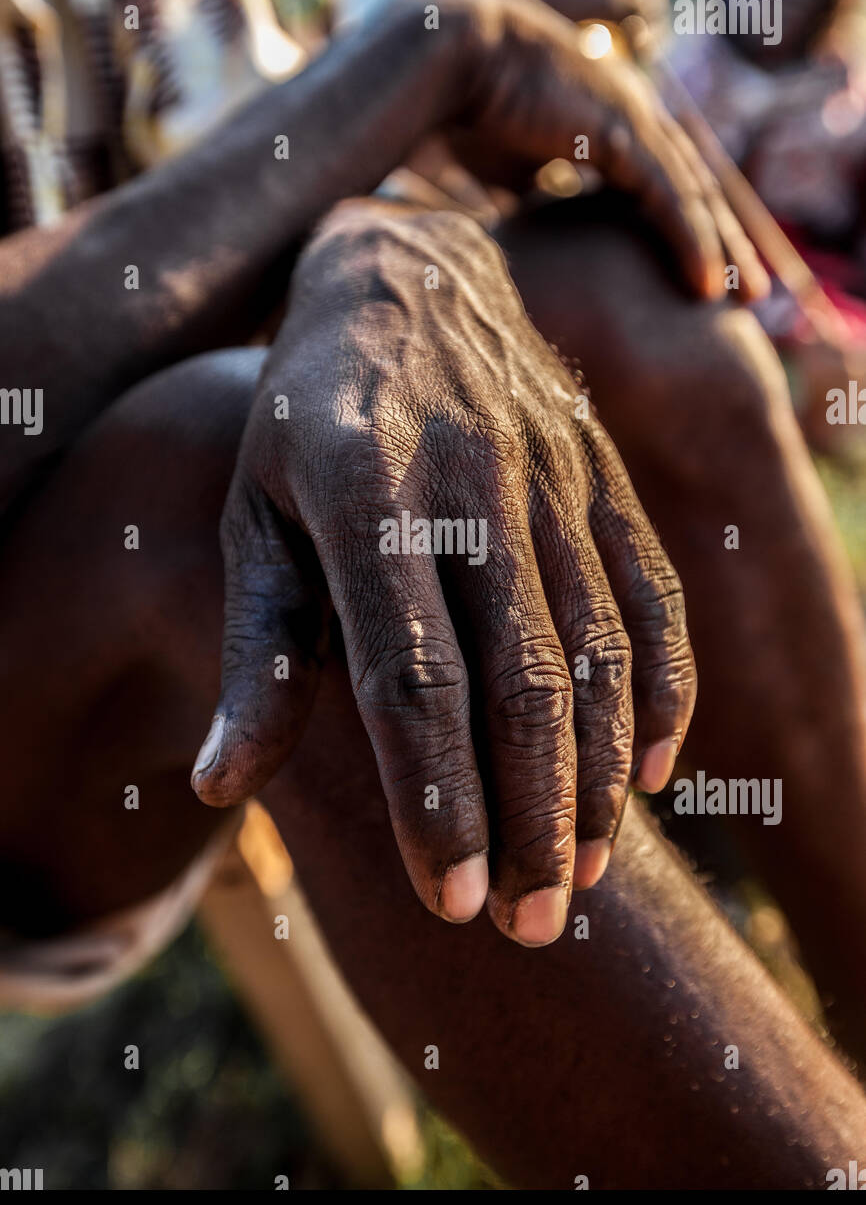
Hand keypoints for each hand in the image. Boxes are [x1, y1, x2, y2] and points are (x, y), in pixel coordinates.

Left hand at [192, 201, 695, 946]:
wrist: (409, 280)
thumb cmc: (308, 419)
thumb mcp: (255, 518)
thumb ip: (257, 649)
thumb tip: (220, 782)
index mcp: (365, 492)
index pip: (410, 675)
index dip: (435, 797)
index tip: (449, 901)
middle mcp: (471, 479)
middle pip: (520, 679)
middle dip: (531, 817)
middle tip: (530, 925)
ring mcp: (552, 471)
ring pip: (595, 648)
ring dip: (596, 775)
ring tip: (584, 876)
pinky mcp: (604, 473)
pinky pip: (652, 592)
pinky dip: (661, 687)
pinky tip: (654, 771)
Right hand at [444, 0, 769, 303]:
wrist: (457, 57)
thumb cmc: (470, 109)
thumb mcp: (513, 165)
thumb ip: (534, 192)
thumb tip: (529, 233)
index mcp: (609, 118)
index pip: (665, 181)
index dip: (688, 227)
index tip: (701, 272)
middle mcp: (633, 113)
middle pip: (693, 188)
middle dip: (724, 241)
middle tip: (749, 290)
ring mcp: (635, 118)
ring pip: (695, 196)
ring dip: (724, 249)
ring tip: (747, 296)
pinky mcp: (625, 133)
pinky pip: (671, 199)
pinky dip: (692, 243)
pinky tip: (707, 284)